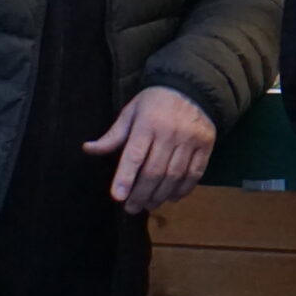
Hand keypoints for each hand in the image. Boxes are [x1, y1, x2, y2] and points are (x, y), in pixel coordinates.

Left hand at [85, 87, 216, 214]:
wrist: (193, 87)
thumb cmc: (155, 102)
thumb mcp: (131, 112)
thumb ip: (113, 135)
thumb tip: (88, 149)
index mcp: (147, 123)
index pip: (135, 155)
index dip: (125, 178)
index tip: (118, 197)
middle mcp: (170, 133)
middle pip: (154, 171)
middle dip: (141, 194)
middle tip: (132, 208)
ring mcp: (191, 139)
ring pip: (174, 175)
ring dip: (161, 195)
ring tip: (150, 205)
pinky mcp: (206, 144)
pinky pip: (195, 172)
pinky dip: (184, 189)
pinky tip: (173, 197)